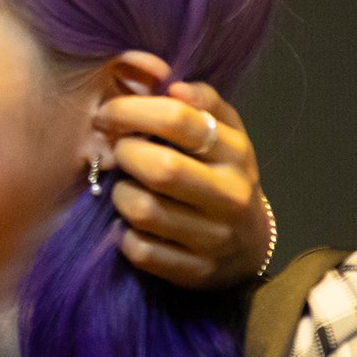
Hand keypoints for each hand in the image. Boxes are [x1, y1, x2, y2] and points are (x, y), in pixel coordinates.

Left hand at [94, 51, 272, 289]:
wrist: (248, 244)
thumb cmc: (222, 174)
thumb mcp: (223, 132)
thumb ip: (200, 99)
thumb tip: (170, 83)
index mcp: (236, 153)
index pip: (180, 120)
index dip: (133, 110)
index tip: (108, 112)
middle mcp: (231, 196)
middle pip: (160, 168)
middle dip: (124, 154)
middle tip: (116, 151)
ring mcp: (215, 239)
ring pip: (144, 211)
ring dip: (121, 195)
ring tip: (125, 187)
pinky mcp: (195, 273)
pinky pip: (141, 250)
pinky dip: (125, 235)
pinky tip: (131, 223)